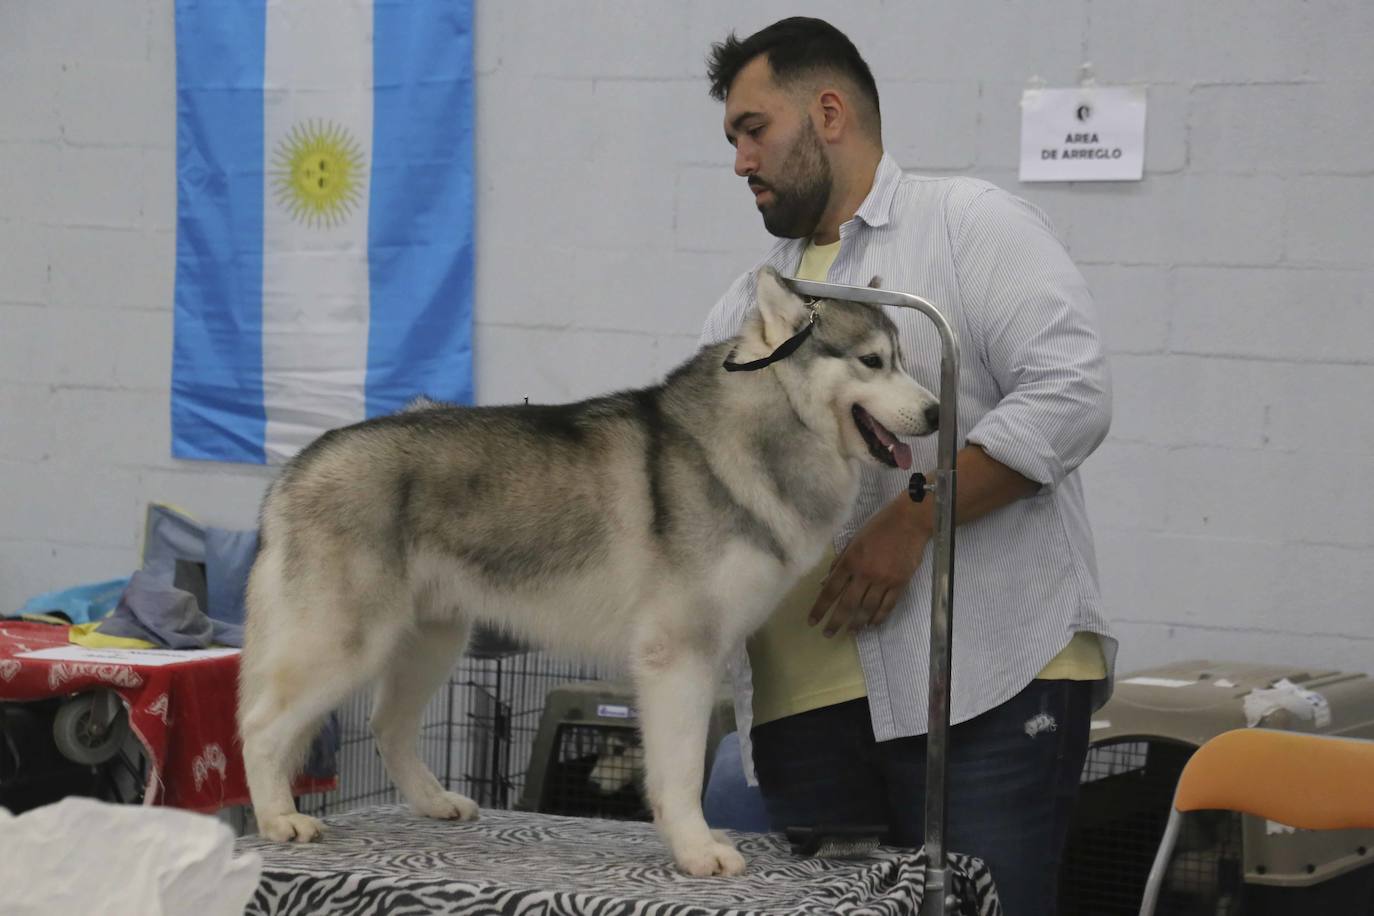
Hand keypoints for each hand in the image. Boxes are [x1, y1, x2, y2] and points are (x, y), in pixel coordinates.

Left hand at [807, 496, 931, 635]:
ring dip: (858, 622)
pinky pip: (887, 606)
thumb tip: (825, 583)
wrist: (909, 522)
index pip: (831, 589)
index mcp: (850, 561)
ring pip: (868, 608)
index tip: (813, 621)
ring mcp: (884, 580)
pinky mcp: (900, 583)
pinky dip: (879, 617)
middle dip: (836, 621)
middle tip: (828, 634)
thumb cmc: (878, 527)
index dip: (820, 607)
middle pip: (847, 603)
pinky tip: (872, 624)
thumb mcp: (853, 540)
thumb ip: (839, 562)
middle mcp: (865, 573)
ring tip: (851, 631)